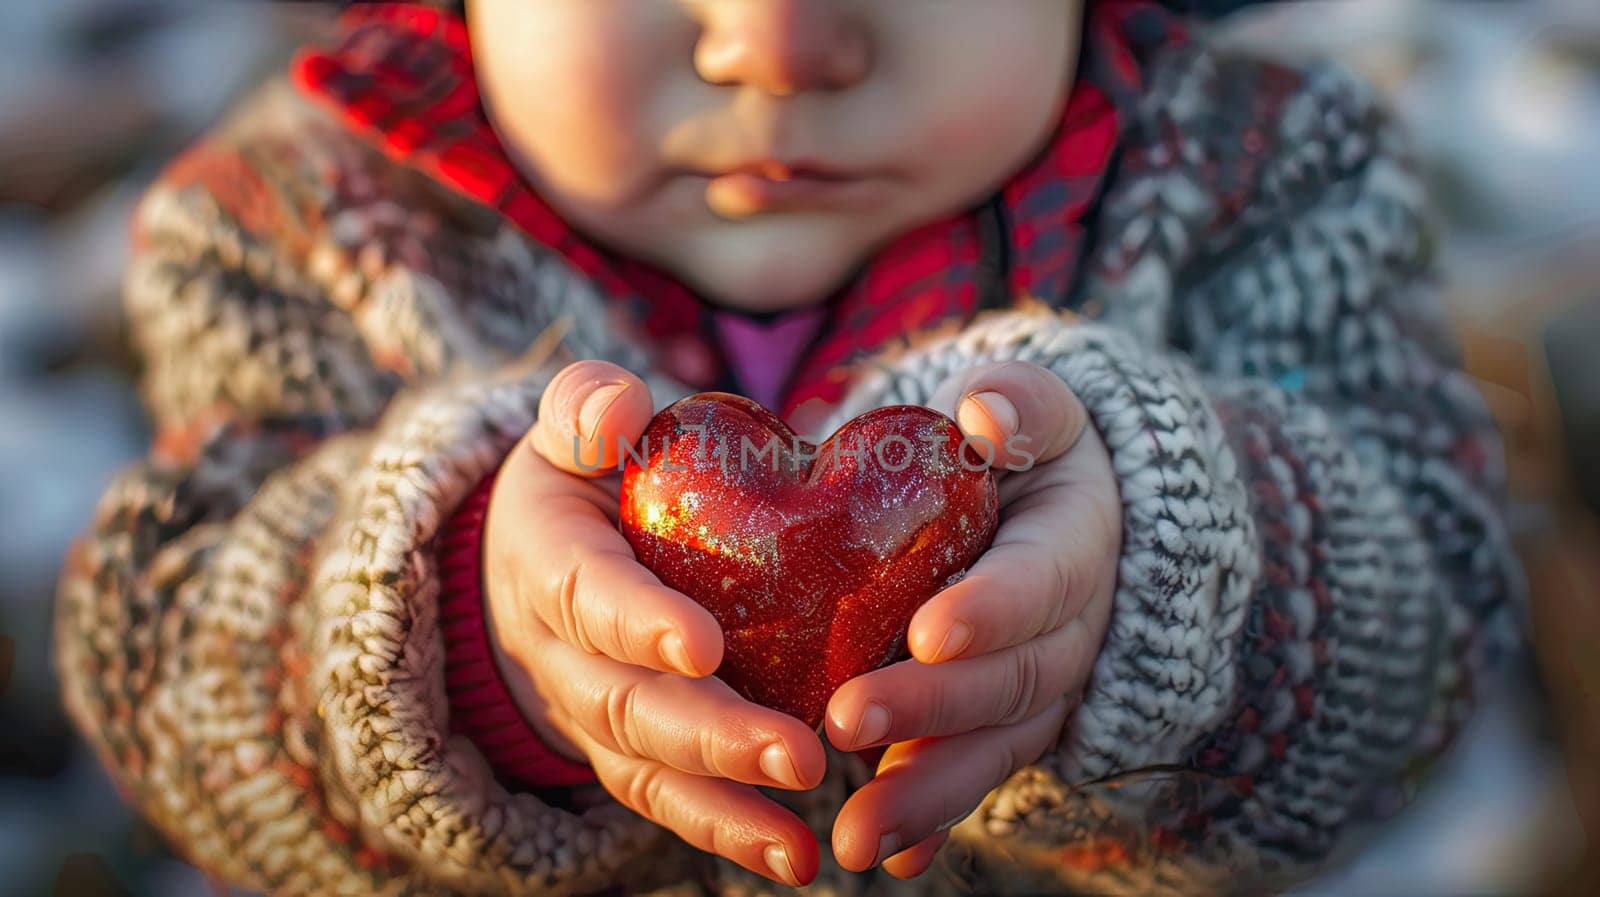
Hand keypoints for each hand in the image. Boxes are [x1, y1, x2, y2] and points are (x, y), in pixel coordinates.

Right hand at [482, 360, 825, 887]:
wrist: (543, 552)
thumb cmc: (586, 474)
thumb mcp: (574, 425)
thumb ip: (586, 406)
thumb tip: (615, 411)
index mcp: (548, 557)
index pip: (586, 594)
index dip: (637, 624)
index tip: (703, 646)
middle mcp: (558, 650)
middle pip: (624, 704)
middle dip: (709, 732)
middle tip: (797, 752)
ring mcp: (590, 712)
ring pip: (646, 768)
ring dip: (725, 802)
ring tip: (801, 840)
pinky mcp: (626, 753)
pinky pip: (671, 800)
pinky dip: (728, 831)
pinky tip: (795, 857)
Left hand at [823, 361, 1120, 877]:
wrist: (1061, 507)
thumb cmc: (1026, 445)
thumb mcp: (1039, 406)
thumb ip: (1024, 402)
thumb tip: (985, 410)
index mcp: (1076, 543)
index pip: (1043, 580)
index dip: (993, 609)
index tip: (928, 631)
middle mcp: (1072, 630)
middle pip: (1013, 679)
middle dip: (934, 707)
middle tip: (846, 724)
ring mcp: (1042, 688)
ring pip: (995, 747)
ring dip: (927, 792)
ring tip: (858, 838)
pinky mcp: (1005, 727)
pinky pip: (977, 775)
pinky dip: (935, 820)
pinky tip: (892, 860)